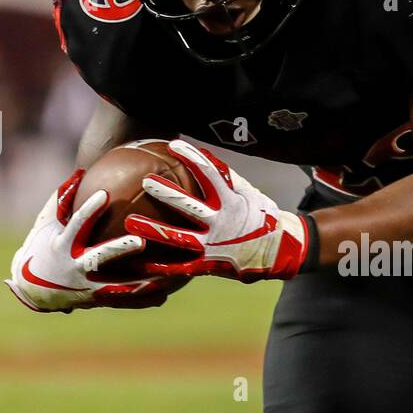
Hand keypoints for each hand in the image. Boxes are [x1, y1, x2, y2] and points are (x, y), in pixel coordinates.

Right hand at [5, 168, 170, 312]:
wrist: (33, 288)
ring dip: (139, 282)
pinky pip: (121, 302)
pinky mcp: (96, 300)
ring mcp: (86, 286)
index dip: (89, 210)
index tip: (104, 194)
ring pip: (116, 286)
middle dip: (118, 250)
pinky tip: (164, 296)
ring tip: (164, 278)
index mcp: (62, 245)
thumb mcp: (47, 222)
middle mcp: (74, 267)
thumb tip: (81, 171)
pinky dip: (141, 300)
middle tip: (140, 242)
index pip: (77, 224)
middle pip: (99, 258)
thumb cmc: (43, 246)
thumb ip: (63, 198)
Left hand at [124, 139, 309, 281]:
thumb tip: (203, 155)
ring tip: (130, 223)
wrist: (282, 251)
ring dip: (154, 230)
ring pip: (180, 237)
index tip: (174, 145)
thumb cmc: (263, 218)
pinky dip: (164, 266)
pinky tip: (143, 263)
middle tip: (146, 181)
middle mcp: (222, 223)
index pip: (210, 174)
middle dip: (167, 193)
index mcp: (232, 202)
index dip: (192, 158)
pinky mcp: (211, 265)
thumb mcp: (249, 194)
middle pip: (189, 206)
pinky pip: (183, 267)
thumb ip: (226, 177)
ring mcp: (214, 245)